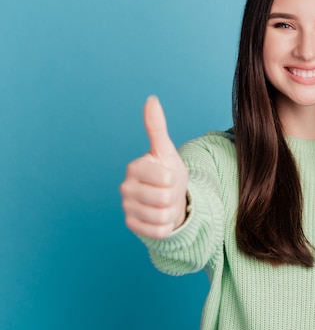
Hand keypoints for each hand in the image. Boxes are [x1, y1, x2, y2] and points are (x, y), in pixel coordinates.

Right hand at [121, 96, 188, 238]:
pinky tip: (160, 216)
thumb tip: (151, 99)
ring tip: (165, 203)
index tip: (168, 176)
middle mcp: (125, 188)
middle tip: (168, 191)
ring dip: (170, 211)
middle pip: (165, 198)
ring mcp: (127, 208)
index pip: (166, 178)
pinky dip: (166, 226)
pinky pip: (158, 231)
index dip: (174, 178)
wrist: (169, 198)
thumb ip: (156, 126)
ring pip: (162, 216)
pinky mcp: (132, 226)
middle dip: (173, 196)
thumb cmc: (168, 172)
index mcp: (134, 168)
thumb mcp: (165, 150)